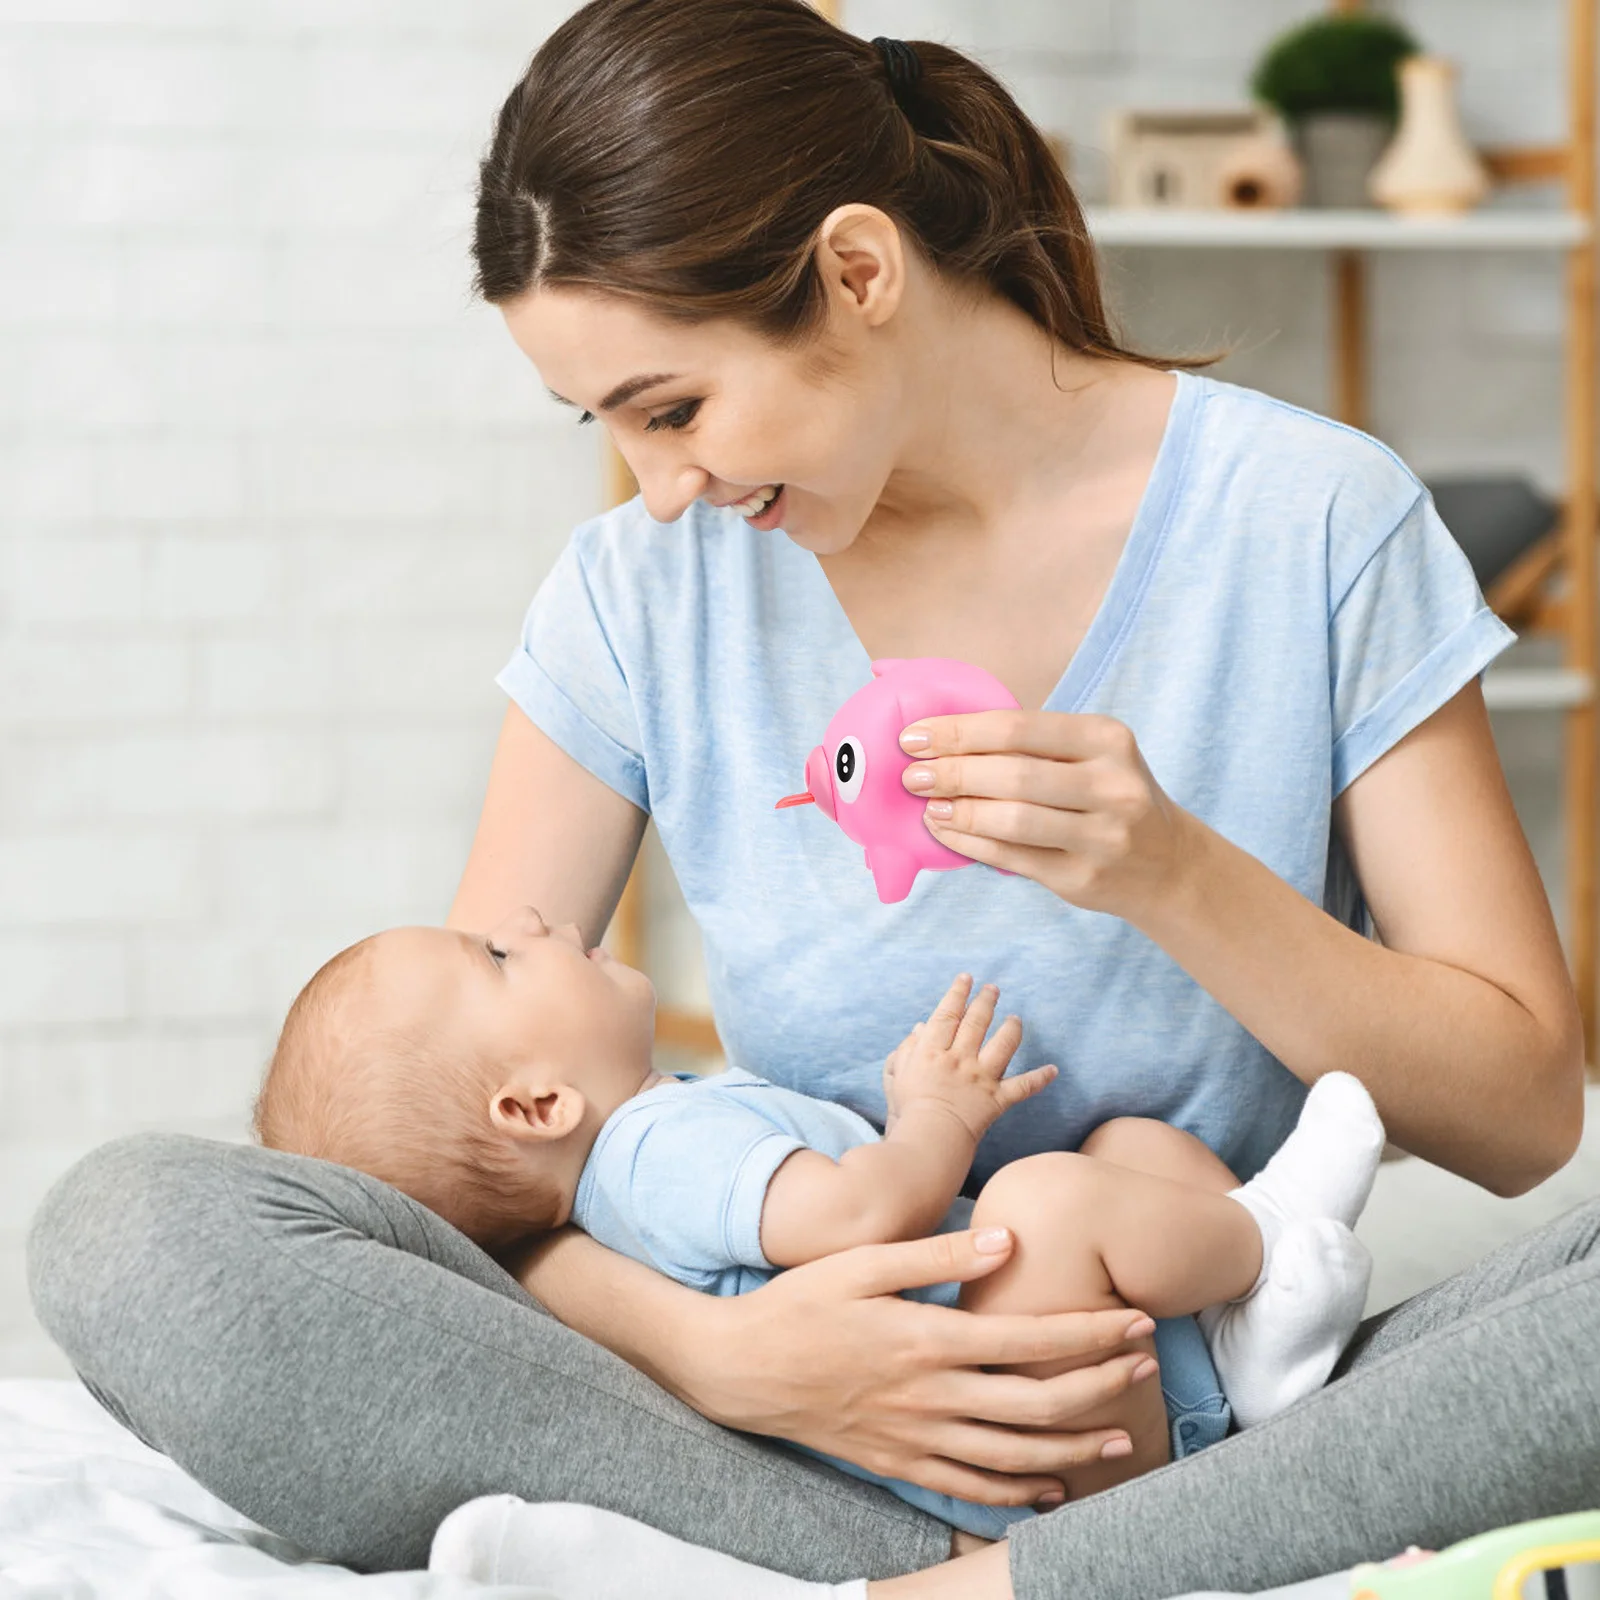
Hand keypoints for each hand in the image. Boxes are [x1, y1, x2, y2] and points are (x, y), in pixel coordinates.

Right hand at [685, 1228, 1159, 1505]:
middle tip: (1148, 1368)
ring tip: (1122, 1437)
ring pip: (1016, 1456)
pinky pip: (971, 1490)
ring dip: (1076, 1448)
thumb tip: (1008, 1240)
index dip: (1091, 1333)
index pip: (1031, 1340)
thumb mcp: (862, 1263)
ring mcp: (915, 1440)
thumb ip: (938, 1255)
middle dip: (1102, 1386)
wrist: (739, 1369)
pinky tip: (1050, 1487)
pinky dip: (1018, 1494)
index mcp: (927, 1340)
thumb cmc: (800, 1305)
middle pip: (1039, 1404)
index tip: (1135, 1321)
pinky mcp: (898, 1465)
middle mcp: (931, 1398)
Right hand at [884, 973, 1055, 1140]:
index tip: (966, 978)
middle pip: (977, 1022)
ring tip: (1015, 1019)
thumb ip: (906, 1049)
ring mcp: (980, 1078)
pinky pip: (1023, 1087)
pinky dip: (1040, 1079)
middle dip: (986, 1001)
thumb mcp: (896, 1074)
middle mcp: (959, 1059)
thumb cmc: (907, 1109)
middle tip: (993, 989)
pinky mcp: (996, 1100)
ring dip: (1012, 1028)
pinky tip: (1053, 1070)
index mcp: (932, 1050)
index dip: (957, 993)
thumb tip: (920, 1027)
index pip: (947, 1013)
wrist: (927, 1140)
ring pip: (1003, 1044)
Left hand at [900, 709, 1198, 922]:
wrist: (1166, 864)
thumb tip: (939, 729)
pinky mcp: (1083, 876)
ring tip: (926, 805)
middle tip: (912, 775)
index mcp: (1107, 738)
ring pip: (1013, 820)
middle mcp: (1113, 784)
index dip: (959, 731)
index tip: (913, 737)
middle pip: (1014, 774)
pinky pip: (1012, 857)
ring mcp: (1102, 835)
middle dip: (952, 772)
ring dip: (959, 811)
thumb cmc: (1106, 795)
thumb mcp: (1090, 754)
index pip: (1018, 727)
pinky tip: (945, 831)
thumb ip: (1028, 740)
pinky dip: (970, 843)